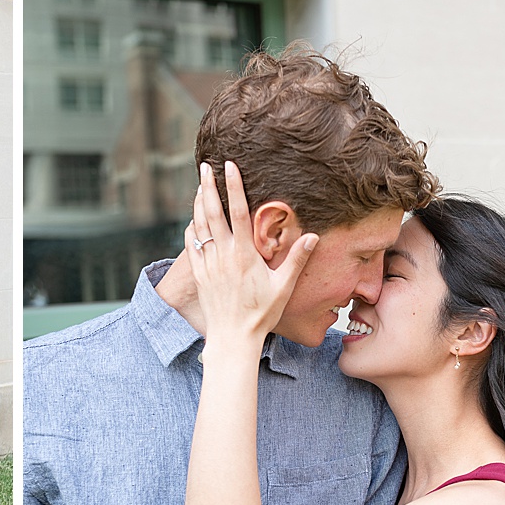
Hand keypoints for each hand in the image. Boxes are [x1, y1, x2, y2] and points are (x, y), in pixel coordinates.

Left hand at [185, 161, 317, 343]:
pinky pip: (191, 247)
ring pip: (199, 226)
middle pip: (212, 213)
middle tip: (205, 166)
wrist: (233, 338)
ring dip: (198, 204)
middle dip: (208, 187)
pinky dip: (191, 230)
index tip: (229, 166)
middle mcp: (223, 256)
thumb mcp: (283, 287)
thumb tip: (313, 235)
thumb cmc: (261, 314)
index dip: (234, 186)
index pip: (239, 211)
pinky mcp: (199, 276)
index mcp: (244, 254)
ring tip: (200, 186)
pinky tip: (192, 220)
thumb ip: (297, 259)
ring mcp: (208, 265)